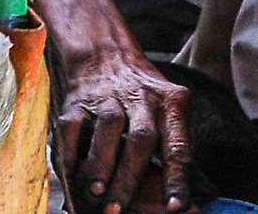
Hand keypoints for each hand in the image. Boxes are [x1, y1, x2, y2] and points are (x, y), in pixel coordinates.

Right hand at [57, 48, 192, 213]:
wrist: (108, 58)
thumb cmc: (146, 104)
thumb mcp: (171, 118)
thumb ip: (176, 158)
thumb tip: (187, 208)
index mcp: (173, 105)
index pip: (179, 146)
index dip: (176, 178)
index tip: (175, 207)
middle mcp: (144, 98)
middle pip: (141, 139)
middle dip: (129, 178)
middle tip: (117, 211)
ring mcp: (109, 97)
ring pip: (108, 129)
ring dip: (101, 164)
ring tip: (96, 193)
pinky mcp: (78, 101)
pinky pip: (72, 130)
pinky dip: (70, 156)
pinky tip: (72, 177)